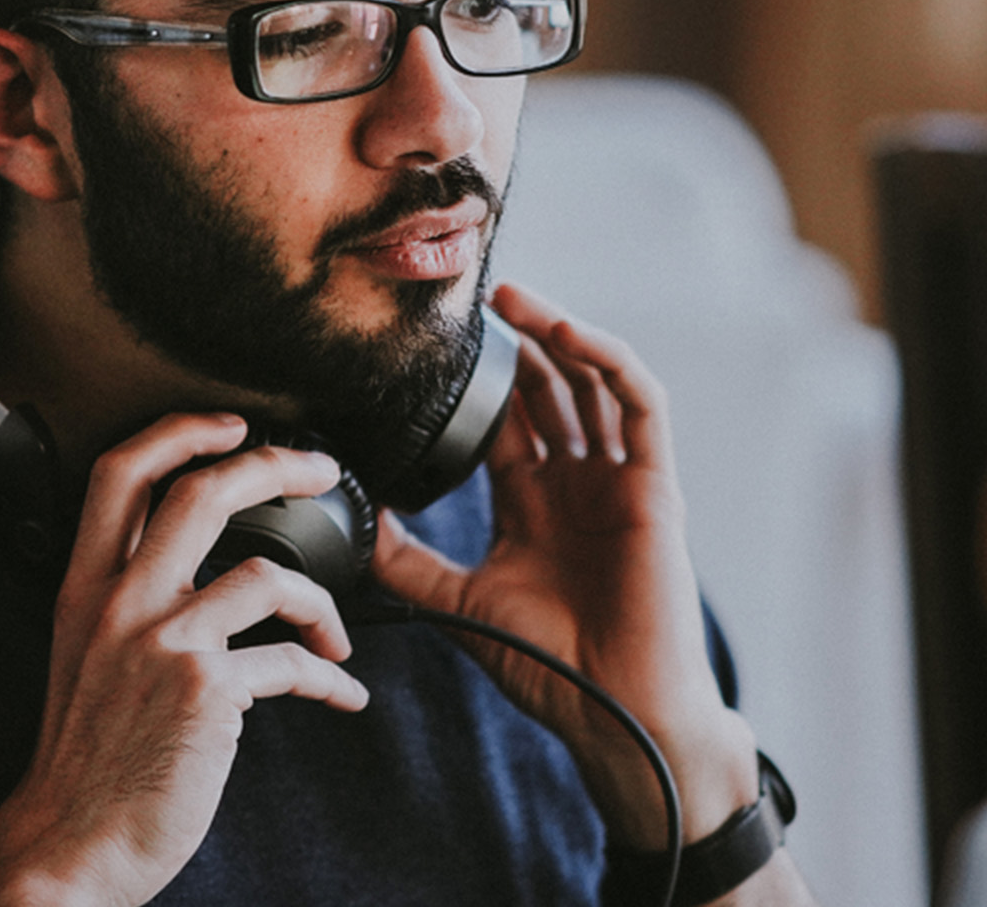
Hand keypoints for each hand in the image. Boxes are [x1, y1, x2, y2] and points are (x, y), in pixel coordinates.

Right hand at [0, 413, 368, 906]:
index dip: (179, 430)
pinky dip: (330, 678)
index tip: (231, 423)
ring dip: (322, 603)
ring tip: (336, 632)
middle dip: (274, 464)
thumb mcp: (85, 654)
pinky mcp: (206, 691)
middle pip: (202, 492)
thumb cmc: (86, 754)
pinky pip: (291, 662)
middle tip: (318, 468)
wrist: (70, 841)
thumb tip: (204, 572)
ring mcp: (164, 642)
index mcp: (86, 586)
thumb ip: (130, 600)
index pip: (122, 472)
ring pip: (266, 574)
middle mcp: (122, 602)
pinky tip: (342, 693)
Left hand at [371, 283, 758, 848]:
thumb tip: (354, 519)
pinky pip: (640, 405)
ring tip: (511, 298)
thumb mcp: (457, 599)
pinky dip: (607, 361)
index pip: (506, 419)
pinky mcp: (654, 484)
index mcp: (532, 501)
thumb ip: (407, 559)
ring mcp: (616, 479)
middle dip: (514, 341)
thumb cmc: (548, 664)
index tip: (436, 341)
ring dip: (555, 334)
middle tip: (474, 299)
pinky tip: (566, 333)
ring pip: (591, 382)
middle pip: (547, 388)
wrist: (613, 711)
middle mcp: (575, 481)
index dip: (478, 378)